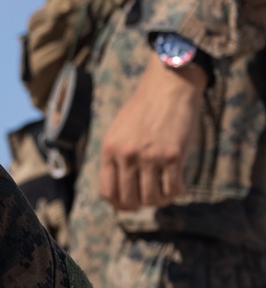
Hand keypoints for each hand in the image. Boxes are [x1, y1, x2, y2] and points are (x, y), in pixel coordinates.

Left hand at [99, 53, 206, 210]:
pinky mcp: (172, 155)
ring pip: (151, 199)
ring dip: (161, 199)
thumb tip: (119, 193)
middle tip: (152, 196)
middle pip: (129, 200)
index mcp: (109, 149)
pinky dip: (177, 191)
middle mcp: (126, 155)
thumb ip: (117, 158)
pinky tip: (180, 183)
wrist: (170, 84)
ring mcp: (149, 156)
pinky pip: (172, 189)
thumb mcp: (120, 131)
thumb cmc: (146, 108)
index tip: (131, 202)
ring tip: (166, 189)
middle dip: (141, 204)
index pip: (108, 193)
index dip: (120, 204)